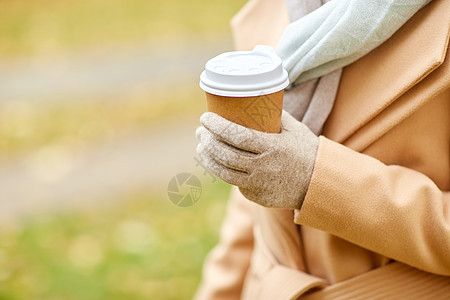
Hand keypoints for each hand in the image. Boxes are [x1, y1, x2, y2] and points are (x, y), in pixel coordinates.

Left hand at [196, 110, 318, 208]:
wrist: (320, 184)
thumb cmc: (306, 151)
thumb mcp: (294, 129)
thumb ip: (274, 115)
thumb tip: (253, 99)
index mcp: (272, 147)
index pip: (236, 136)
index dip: (217, 127)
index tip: (205, 118)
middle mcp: (264, 167)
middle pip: (225, 154)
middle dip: (207, 141)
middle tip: (200, 131)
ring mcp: (259, 185)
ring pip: (224, 173)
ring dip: (208, 159)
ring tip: (201, 147)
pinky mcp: (257, 197)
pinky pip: (235, 183)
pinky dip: (222, 171)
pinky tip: (216, 162)